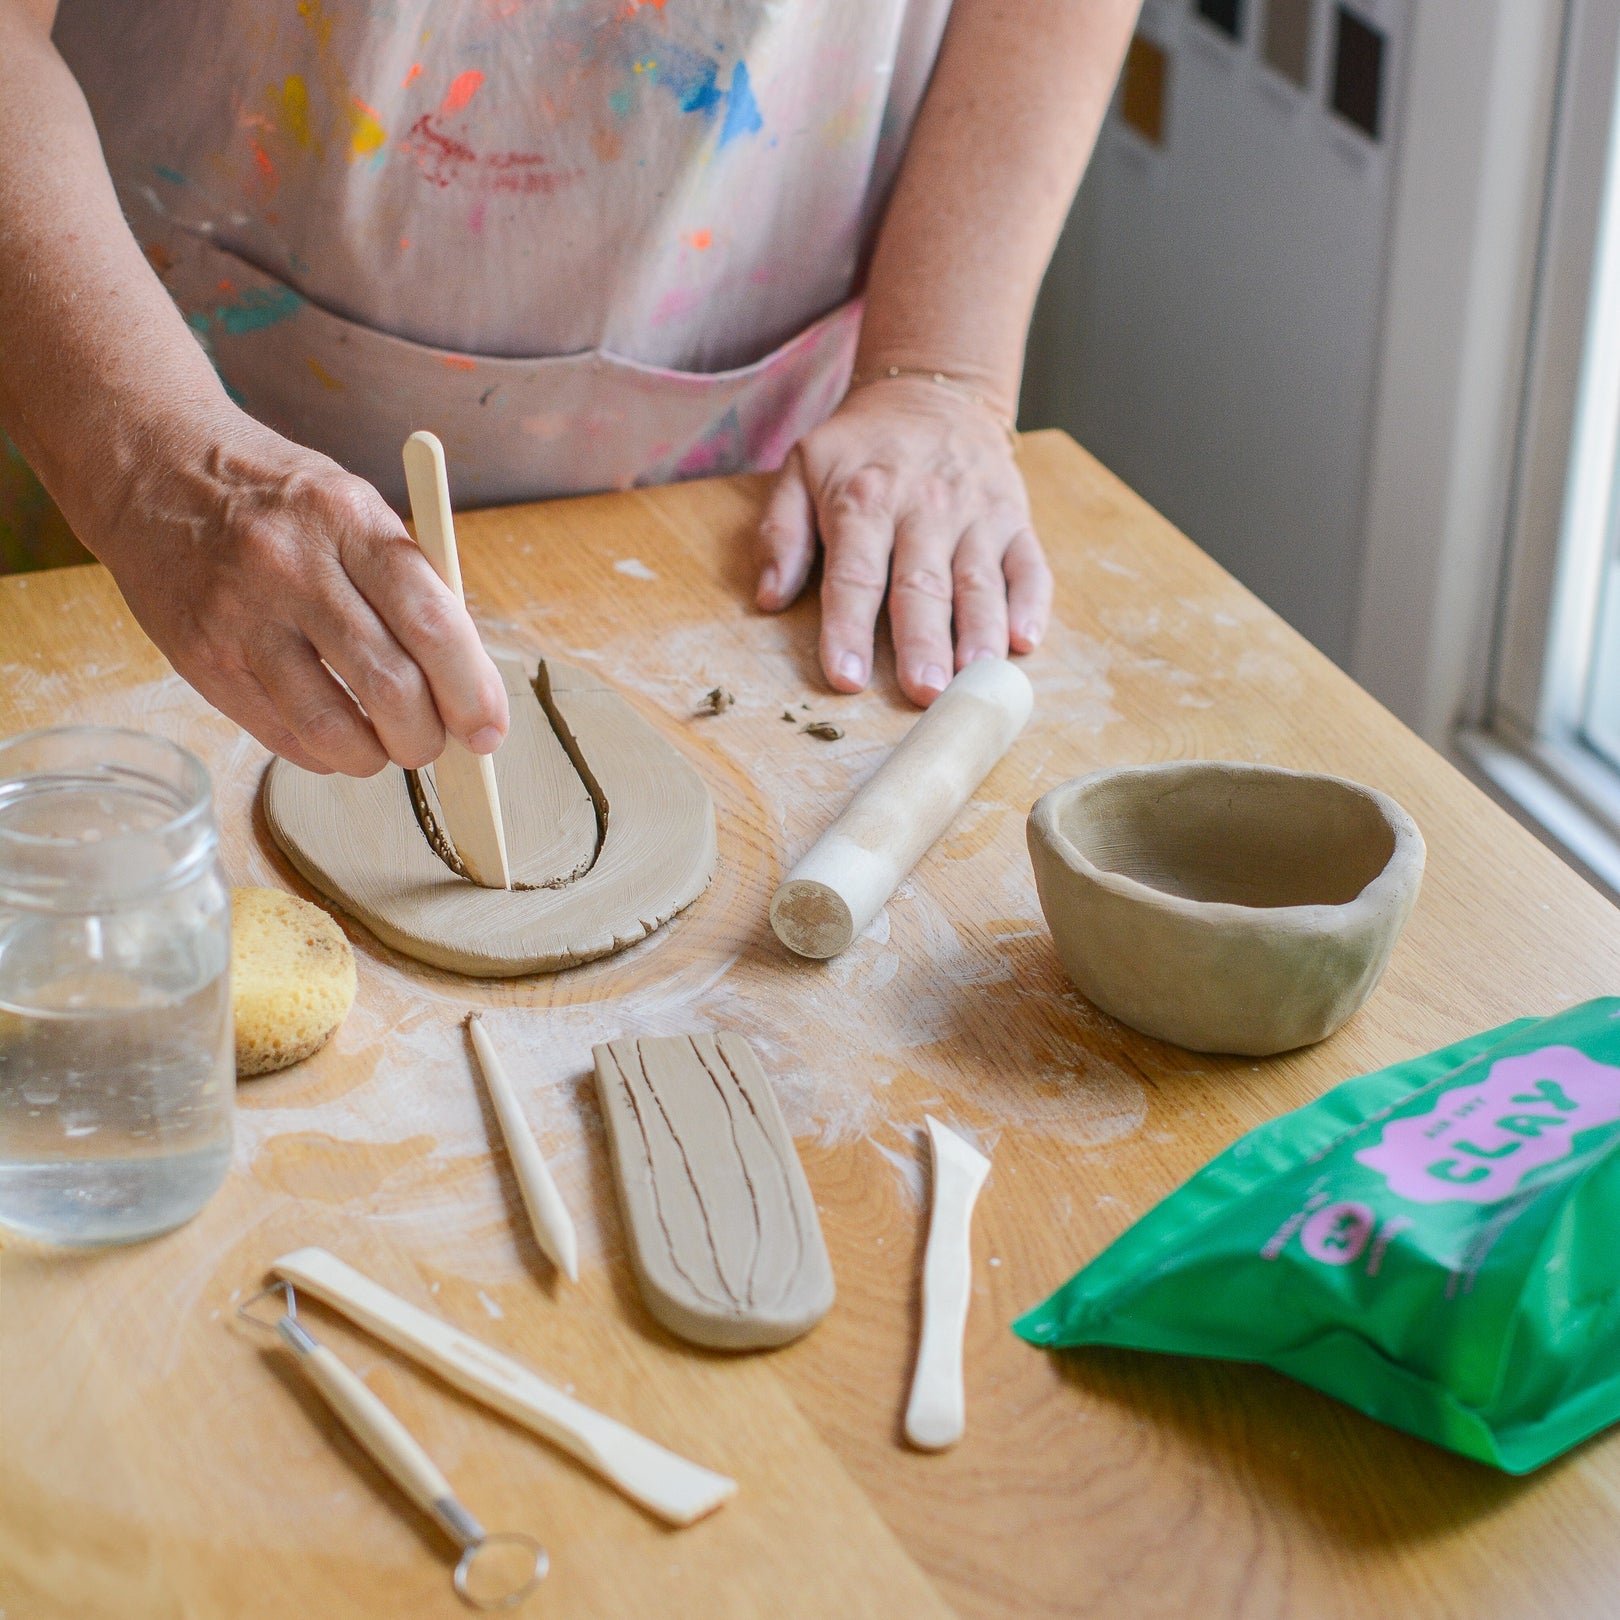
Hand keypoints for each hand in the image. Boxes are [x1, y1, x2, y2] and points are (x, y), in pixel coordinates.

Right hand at [92, 412, 508, 775]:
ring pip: (333, 727)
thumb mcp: (353, 507)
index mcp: (349, 519)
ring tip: (387, 748)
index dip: (471, 689)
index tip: (488, 728)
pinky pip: (281, 736)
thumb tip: (466, 682)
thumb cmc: (277, 497)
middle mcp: (292, 566)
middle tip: (439, 745)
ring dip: (377, 757)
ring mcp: (240, 616)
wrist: (151, 467)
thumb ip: (410, 584)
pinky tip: (336, 739)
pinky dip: (324, 754)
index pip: (432, 621)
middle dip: (429, 737)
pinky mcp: (201, 660)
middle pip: (390, 685)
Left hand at [755, 377, 1051, 704]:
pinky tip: (1026, 638)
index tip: (847, 679)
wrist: (932, 392)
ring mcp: (975, 514)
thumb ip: (781, 534)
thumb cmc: (860, 448)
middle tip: (926, 693)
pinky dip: (1031, 602)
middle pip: (923, 586)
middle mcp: (924, 509)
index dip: (849, 629)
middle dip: (924, 643)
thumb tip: (769, 597)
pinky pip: (1029, 563)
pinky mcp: (1014, 518)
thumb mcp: (801, 470)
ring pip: (980, 580)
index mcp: (864, 501)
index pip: (854, 576)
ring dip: (980, 632)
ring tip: (978, 677)